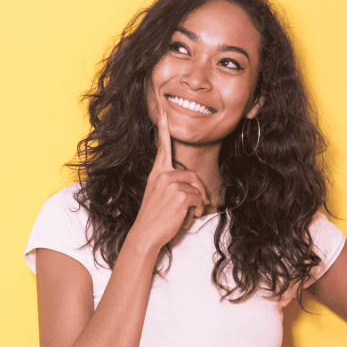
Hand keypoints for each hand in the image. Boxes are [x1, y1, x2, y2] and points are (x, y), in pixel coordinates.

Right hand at [129, 111, 209, 250]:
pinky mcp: (180, 194)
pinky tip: (188, 217)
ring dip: (198, 204)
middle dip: (200, 192)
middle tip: (200, 206)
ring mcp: (170, 183)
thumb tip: (196, 191)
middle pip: (193, 175)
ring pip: (197, 189)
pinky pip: (199, 199)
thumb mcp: (160, 197)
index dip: (163, 129)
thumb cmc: (154, 219)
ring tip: (189, 214)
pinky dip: (198, 210)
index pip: (162, 147)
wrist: (146, 234)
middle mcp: (162, 175)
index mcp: (156, 173)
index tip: (163, 111)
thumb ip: (174, 187)